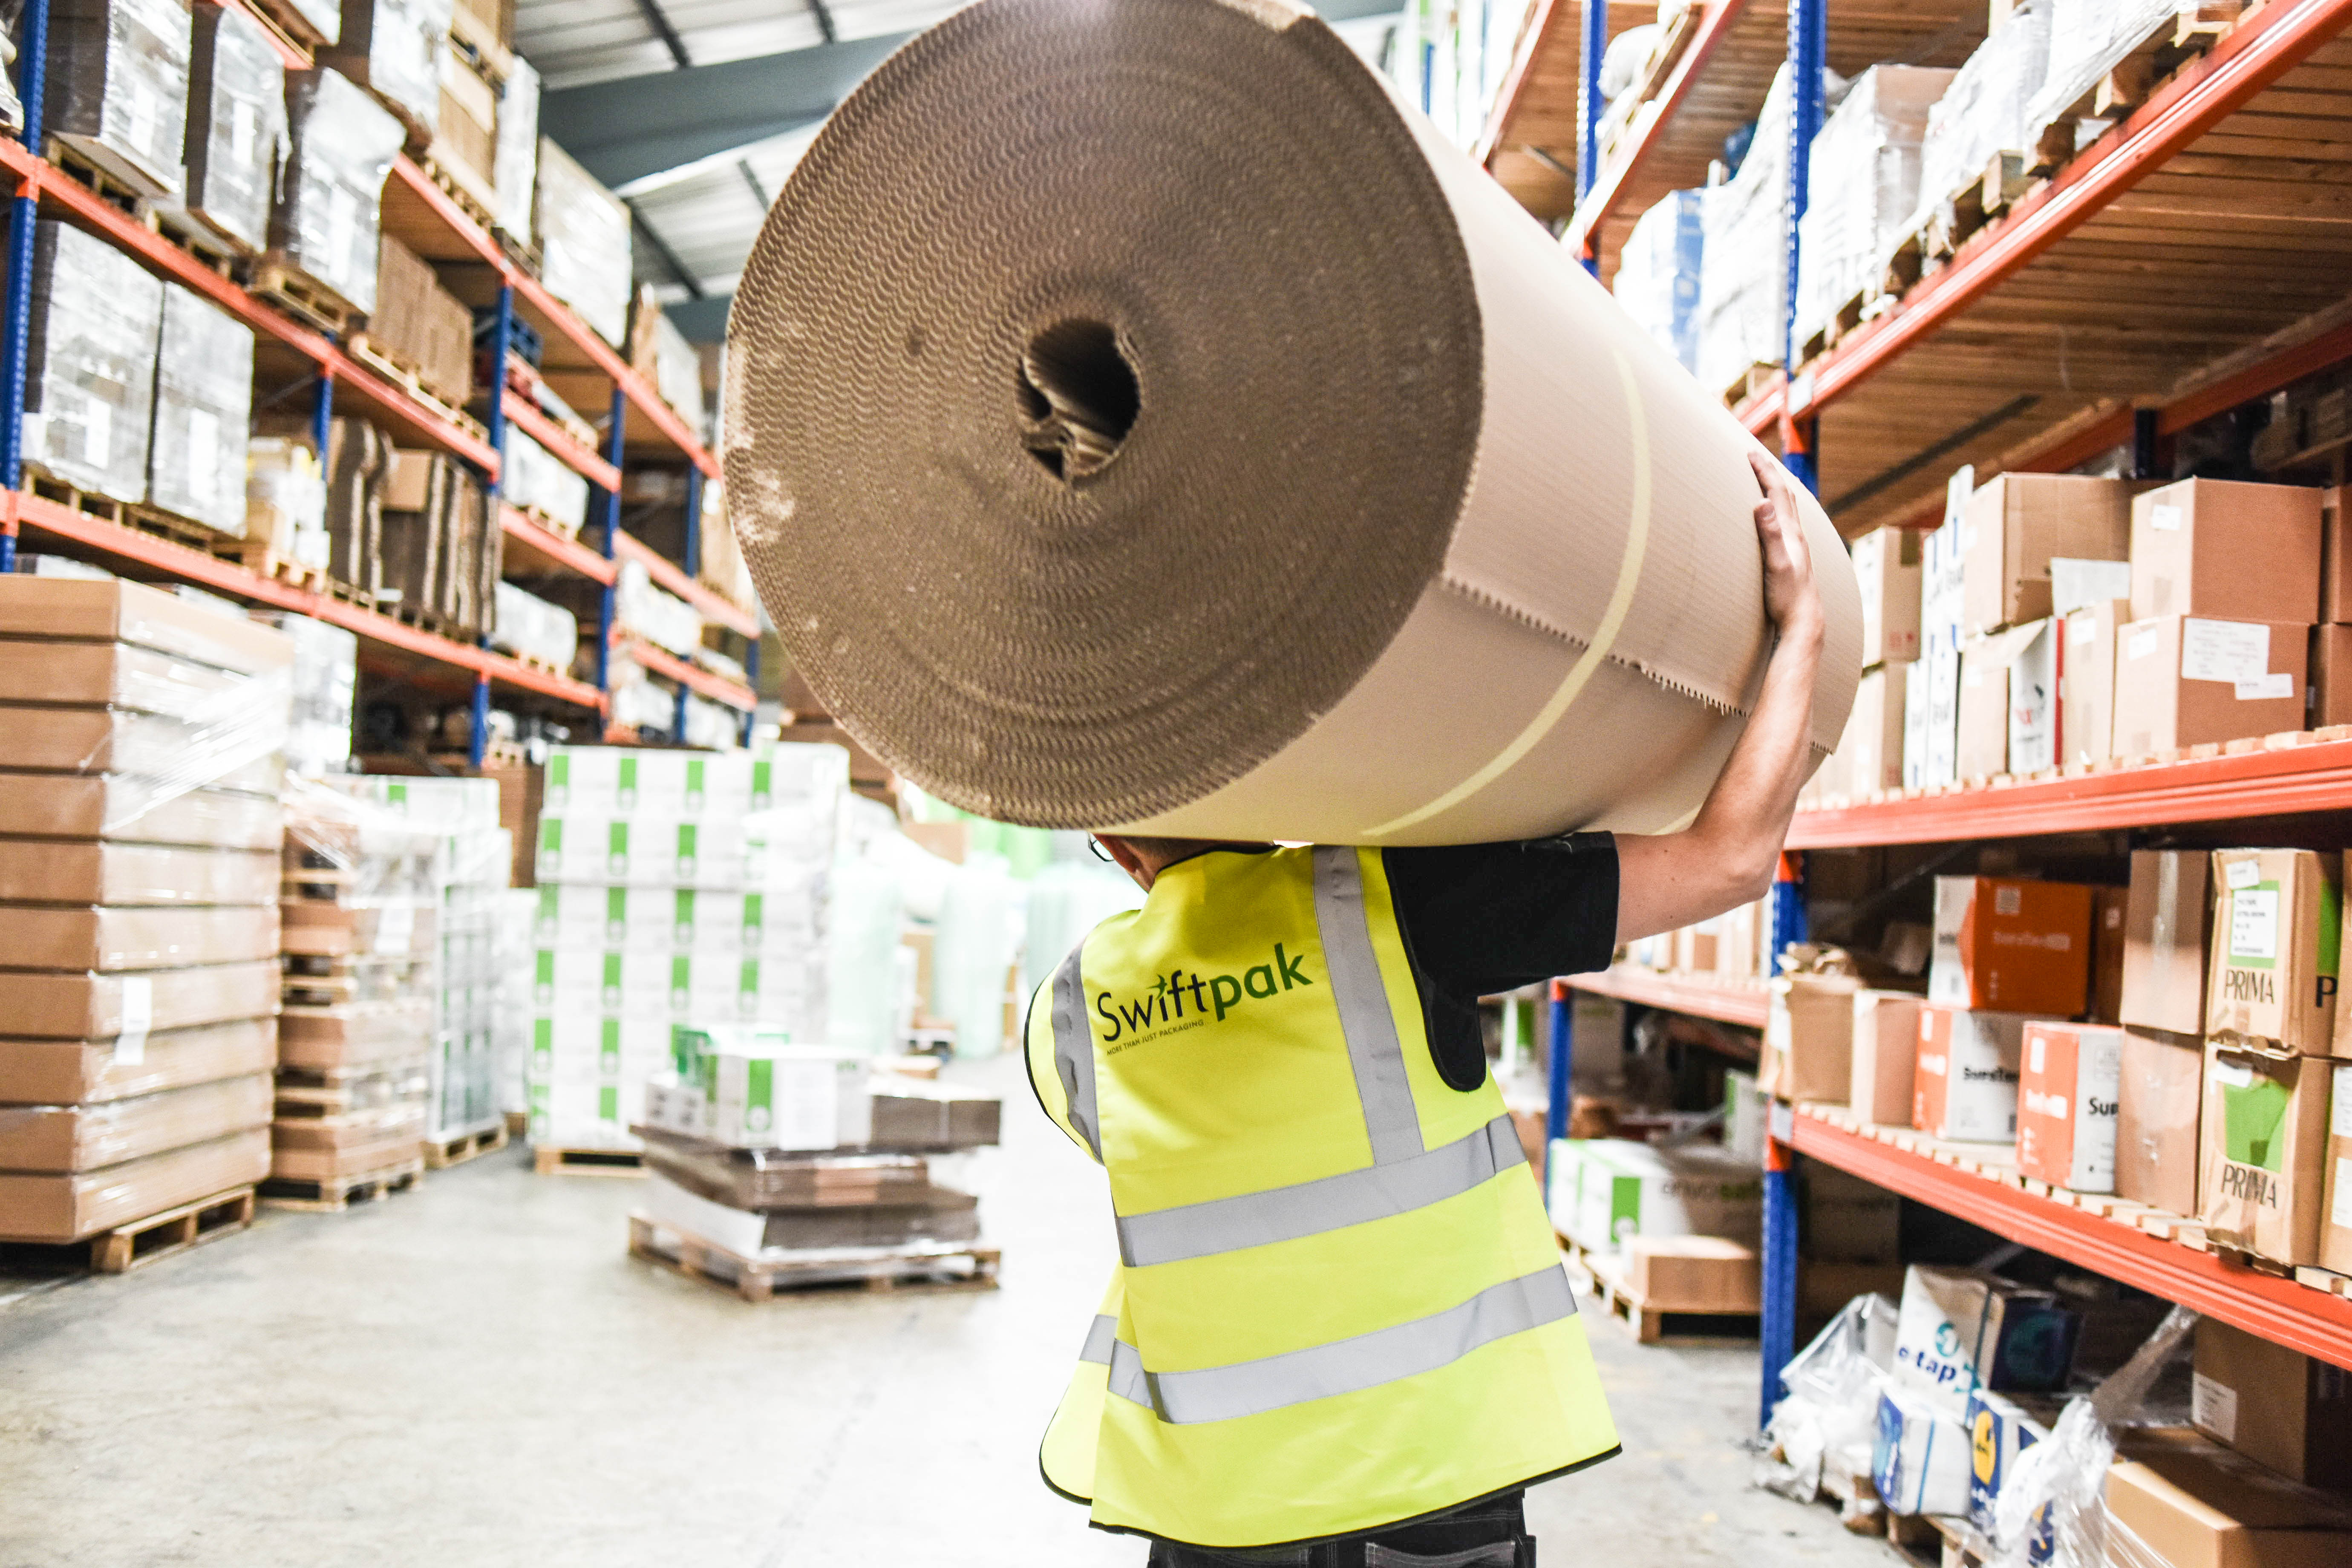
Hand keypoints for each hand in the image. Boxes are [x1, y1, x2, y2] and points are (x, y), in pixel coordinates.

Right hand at [1749, 450, 1821, 644]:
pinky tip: (1777, 518)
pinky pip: (1786, 523)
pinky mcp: (1794, 558)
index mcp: (1791, 534)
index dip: (1763, 471)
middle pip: (1785, 495)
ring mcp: (1797, 547)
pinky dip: (1779, 509)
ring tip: (1767, 479)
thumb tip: (1762, 502)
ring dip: (1776, 489)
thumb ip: (1770, 534)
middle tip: (1756, 457)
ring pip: (1788, 509)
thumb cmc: (1788, 597)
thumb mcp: (1776, 565)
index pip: (1776, 493)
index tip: (1750, 453)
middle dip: (1770, 473)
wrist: (1806, 622)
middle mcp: (1797, 536)